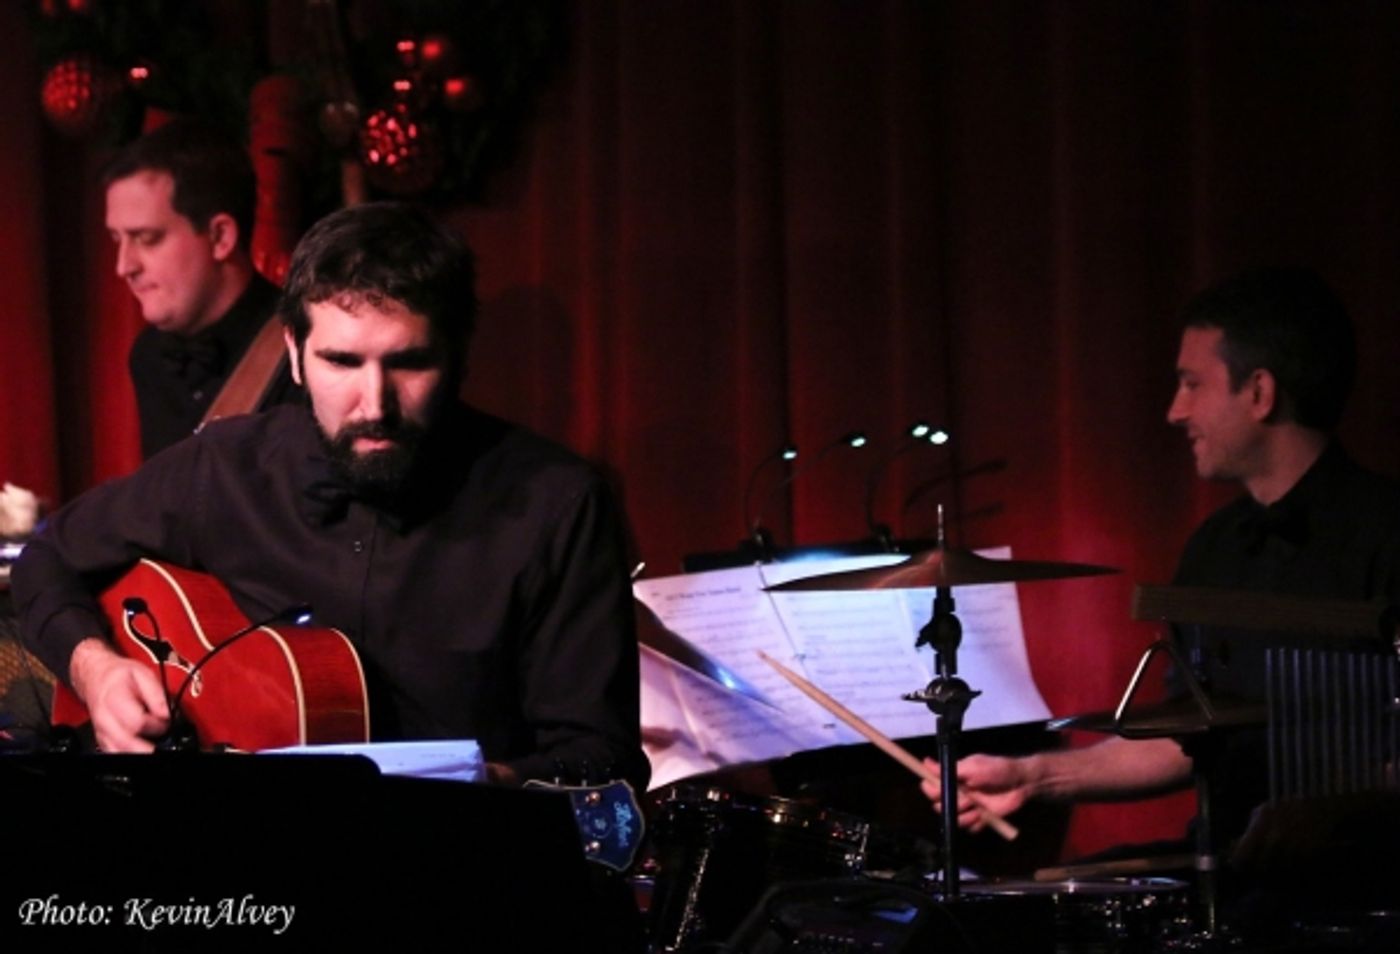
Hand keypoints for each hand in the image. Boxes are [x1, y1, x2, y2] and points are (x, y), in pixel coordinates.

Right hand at [68, 638, 169, 752]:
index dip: (156, 725)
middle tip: (162, 743)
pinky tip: (140, 748)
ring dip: (137, 752)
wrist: (96, 677)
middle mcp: (104, 718)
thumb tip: (167, 714)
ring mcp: (101, 731)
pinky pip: (113, 752)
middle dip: (147, 747)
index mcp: (114, 699)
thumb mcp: (143, 674)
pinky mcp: (102, 739)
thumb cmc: (119, 675)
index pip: (137, 722)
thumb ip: (156, 694)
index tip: (166, 721)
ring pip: (117, 751)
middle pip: (126, 743)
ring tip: (152, 747)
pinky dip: (127, 752)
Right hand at [921, 753, 1035, 832]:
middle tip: (967, 799)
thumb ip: (950, 769)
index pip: (932, 786)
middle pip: (939, 805)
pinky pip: (970, 828)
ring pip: (954, 819)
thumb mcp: (973, 767)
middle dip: (951, 804)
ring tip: (978, 808)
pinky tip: (985, 816)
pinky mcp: (980, 819)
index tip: (938, 791)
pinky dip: (976, 823)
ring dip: (964, 815)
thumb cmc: (998, 770)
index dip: (932, 790)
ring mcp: (969, 807)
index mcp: (954, 778)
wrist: (1022, 783)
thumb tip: (926, 762)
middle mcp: (959, 793)